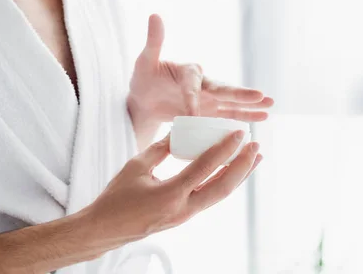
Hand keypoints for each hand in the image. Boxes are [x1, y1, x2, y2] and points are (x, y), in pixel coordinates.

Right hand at [84, 130, 261, 247]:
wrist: (106, 228)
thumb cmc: (117, 197)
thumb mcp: (136, 166)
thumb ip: (161, 149)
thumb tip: (179, 133)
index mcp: (170, 194)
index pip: (205, 167)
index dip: (224, 149)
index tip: (238, 134)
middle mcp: (183, 208)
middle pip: (223, 186)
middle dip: (242, 165)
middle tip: (255, 146)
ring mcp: (185, 215)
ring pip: (219, 195)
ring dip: (238, 176)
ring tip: (253, 159)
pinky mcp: (183, 216)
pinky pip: (209, 198)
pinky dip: (223, 183)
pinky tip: (230, 172)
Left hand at [128, 14, 273, 120]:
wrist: (145, 101)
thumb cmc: (144, 79)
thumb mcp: (146, 61)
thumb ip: (154, 41)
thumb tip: (155, 14)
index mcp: (188, 70)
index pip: (192, 83)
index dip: (192, 97)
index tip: (191, 113)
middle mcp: (203, 82)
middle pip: (222, 89)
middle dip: (240, 94)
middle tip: (260, 96)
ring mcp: (209, 97)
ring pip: (231, 102)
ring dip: (251, 104)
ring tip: (271, 105)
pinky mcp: (210, 110)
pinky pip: (229, 114)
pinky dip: (245, 115)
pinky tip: (264, 117)